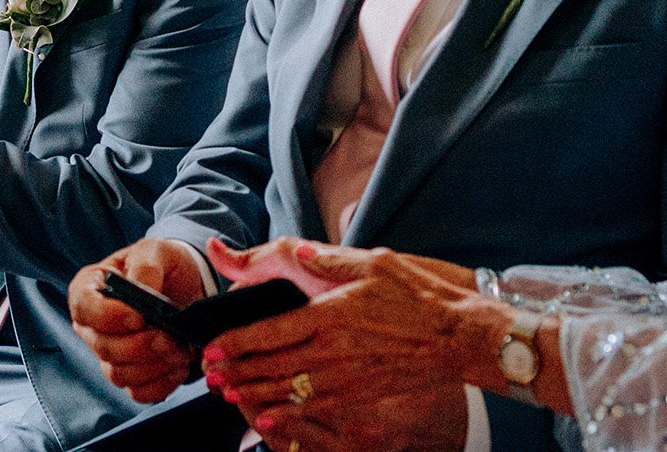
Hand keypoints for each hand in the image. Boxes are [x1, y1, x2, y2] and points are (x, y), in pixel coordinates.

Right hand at [68, 238, 210, 402]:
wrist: (188, 286)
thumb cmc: (163, 264)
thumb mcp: (156, 251)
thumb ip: (145, 267)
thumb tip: (140, 292)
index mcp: (89, 289)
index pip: (83, 307)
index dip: (108, 317)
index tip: (138, 317)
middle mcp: (92, 326)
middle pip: (103, 347)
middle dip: (141, 346)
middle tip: (171, 337)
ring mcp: (109, 354)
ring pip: (119, 374)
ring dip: (154, 365)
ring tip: (180, 349)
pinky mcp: (131, 376)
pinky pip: (138, 393)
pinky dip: (162, 383)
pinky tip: (179, 366)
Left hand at [200, 242, 501, 451]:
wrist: (456, 338)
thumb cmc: (416, 296)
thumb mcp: (374, 263)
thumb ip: (330, 258)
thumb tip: (297, 248)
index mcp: (329, 313)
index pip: (270, 331)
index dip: (237, 343)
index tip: (212, 349)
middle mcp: (332, 349)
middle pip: (271, 366)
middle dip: (236, 372)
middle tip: (210, 376)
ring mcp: (345, 376)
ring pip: (288, 391)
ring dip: (254, 394)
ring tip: (229, 396)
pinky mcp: (359, 394)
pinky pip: (314, 409)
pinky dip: (287, 415)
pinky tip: (268, 418)